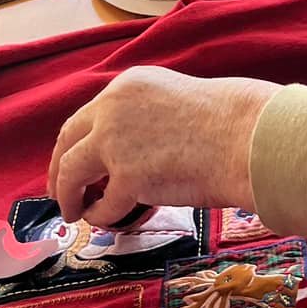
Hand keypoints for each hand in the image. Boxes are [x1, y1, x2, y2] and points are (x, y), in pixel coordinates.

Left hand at [48, 66, 279, 223]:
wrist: (248, 137)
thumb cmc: (228, 125)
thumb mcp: (175, 104)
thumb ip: (143, 122)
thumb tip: (123, 157)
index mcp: (126, 87)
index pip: (85, 117)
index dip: (73, 145)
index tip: (70, 162)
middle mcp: (112, 108)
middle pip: (66, 141)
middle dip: (59, 170)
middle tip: (59, 192)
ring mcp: (115, 141)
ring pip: (71, 172)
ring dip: (67, 195)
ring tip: (73, 212)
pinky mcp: (127, 175)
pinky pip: (103, 205)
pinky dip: (101, 216)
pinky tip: (107, 221)